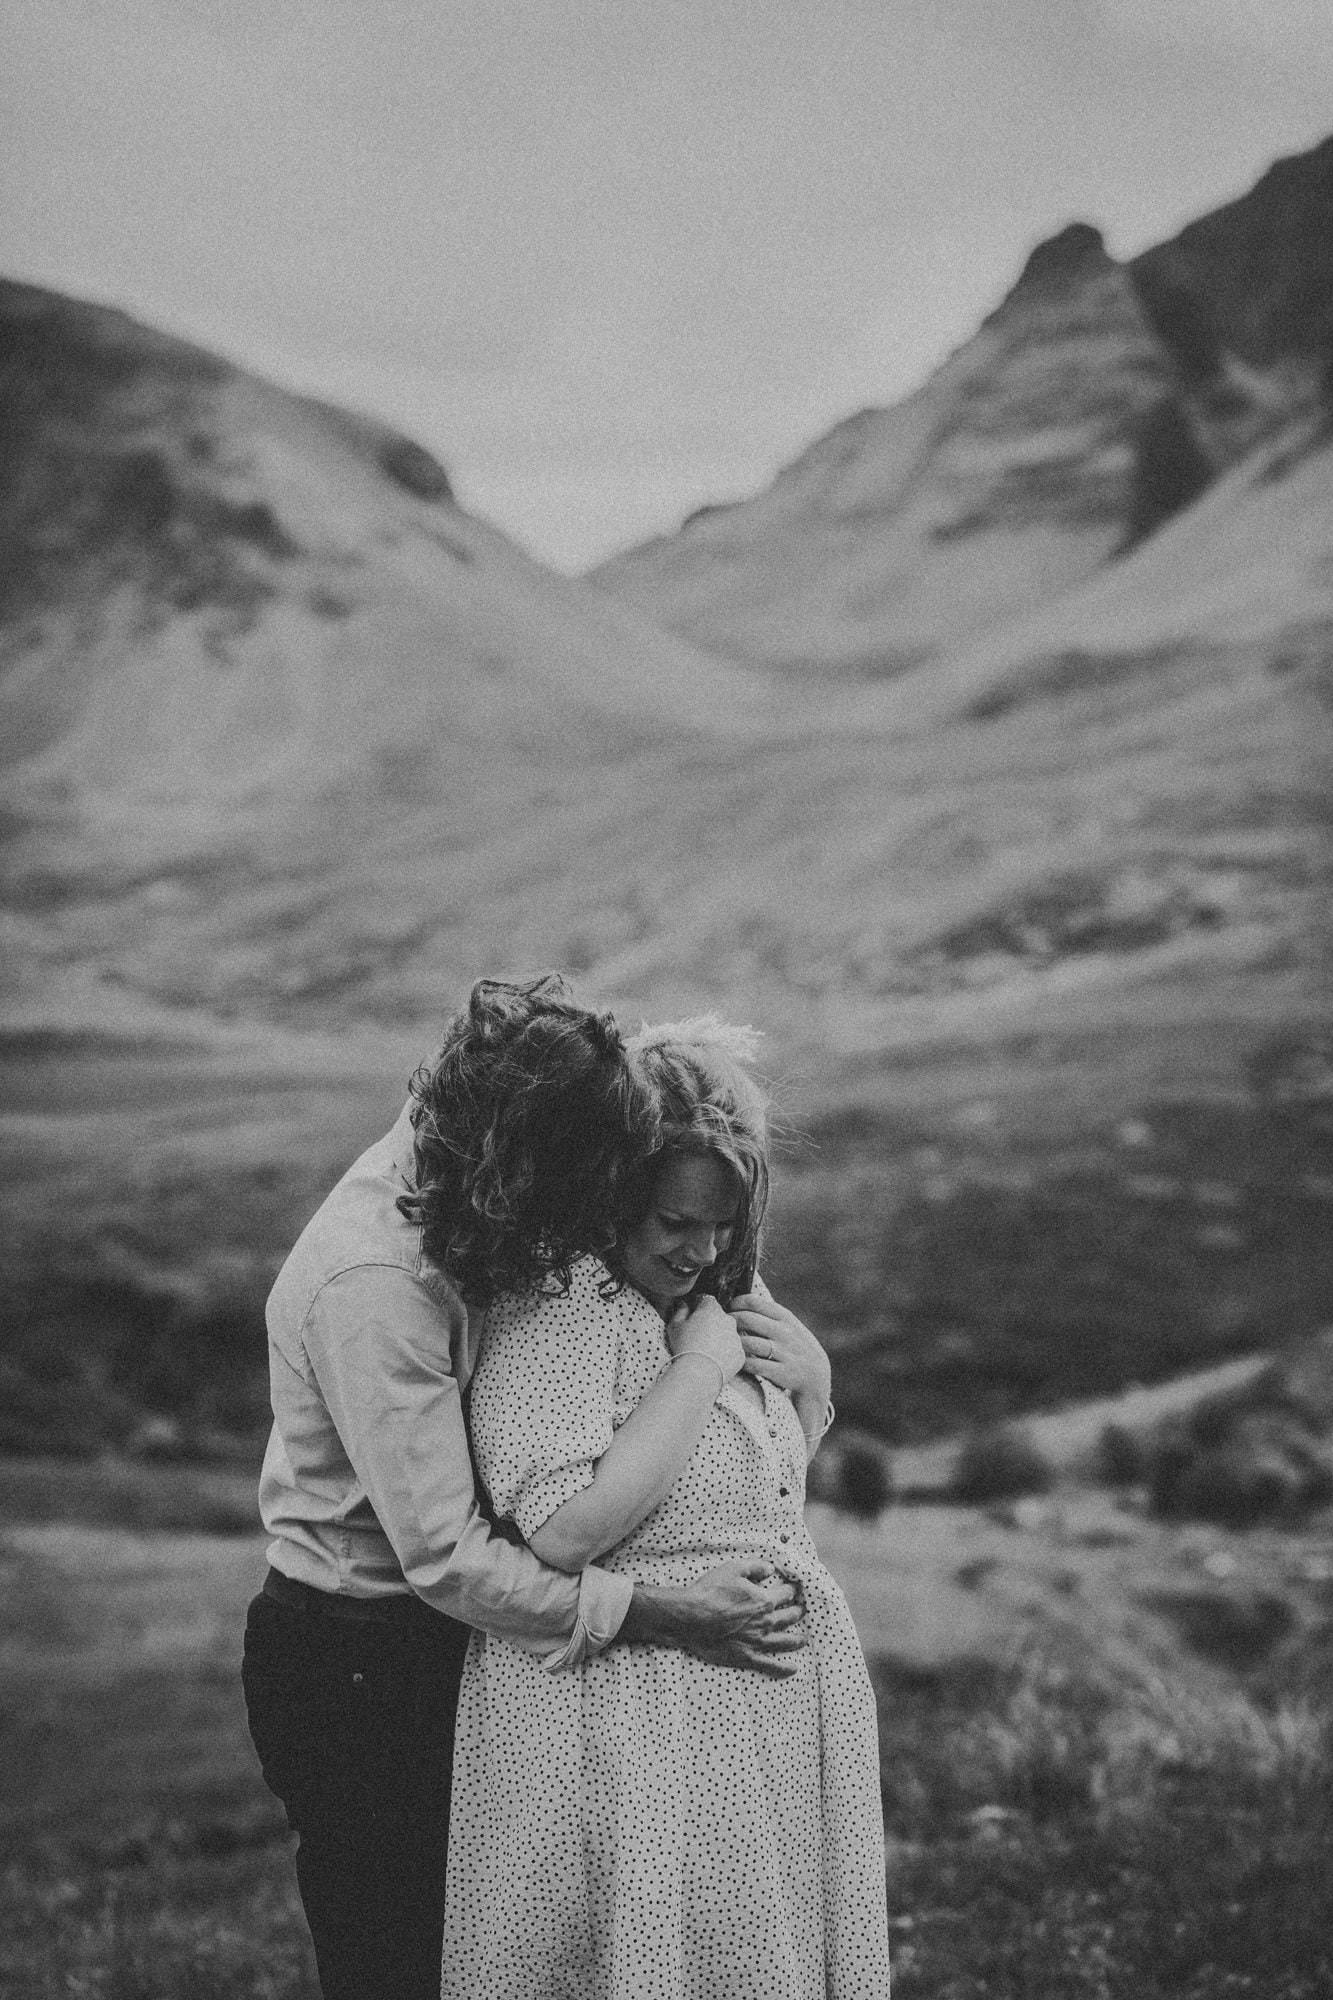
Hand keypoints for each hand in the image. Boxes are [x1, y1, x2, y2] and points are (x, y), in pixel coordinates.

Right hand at [625, 1559, 805, 1676]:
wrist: (691, 1617)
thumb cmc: (710, 1591)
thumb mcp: (733, 1569)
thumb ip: (755, 1566)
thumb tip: (771, 1568)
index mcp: (764, 1600)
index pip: (786, 1594)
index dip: (792, 1589)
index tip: (794, 1589)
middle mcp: (765, 1622)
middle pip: (789, 1617)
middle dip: (798, 1612)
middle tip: (802, 1611)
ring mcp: (757, 1641)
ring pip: (786, 1641)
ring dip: (798, 1640)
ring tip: (804, 1639)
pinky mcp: (747, 1657)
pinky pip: (770, 1665)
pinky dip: (784, 1668)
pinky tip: (793, 1669)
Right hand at [666, 1294, 744, 1382]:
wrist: (699, 1373)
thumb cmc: (684, 1347)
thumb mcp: (675, 1326)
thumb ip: (680, 1311)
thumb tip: (684, 1305)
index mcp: (712, 1309)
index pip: (707, 1300)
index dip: (699, 1307)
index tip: (693, 1316)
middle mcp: (729, 1320)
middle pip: (719, 1317)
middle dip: (710, 1323)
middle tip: (697, 1336)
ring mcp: (737, 1338)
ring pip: (728, 1334)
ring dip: (719, 1339)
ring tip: (705, 1352)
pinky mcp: (741, 1355)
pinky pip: (733, 1351)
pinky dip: (725, 1354)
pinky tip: (713, 1361)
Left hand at [731, 1291, 831, 1428]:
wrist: (816, 1375)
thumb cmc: (794, 1345)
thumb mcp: (788, 1325)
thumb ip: (768, 1314)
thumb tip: (739, 1302)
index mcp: (785, 1317)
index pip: (754, 1302)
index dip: (736, 1303)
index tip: (728, 1309)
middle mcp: (784, 1333)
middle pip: (747, 1319)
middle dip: (730, 1321)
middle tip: (721, 1327)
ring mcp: (783, 1352)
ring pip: (748, 1343)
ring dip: (733, 1344)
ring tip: (726, 1345)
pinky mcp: (781, 1372)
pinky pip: (754, 1365)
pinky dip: (742, 1363)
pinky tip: (737, 1362)